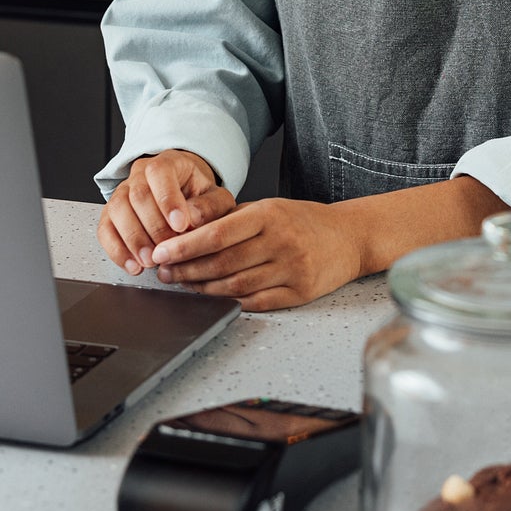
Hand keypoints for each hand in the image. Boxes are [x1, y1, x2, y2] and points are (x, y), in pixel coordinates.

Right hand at [97, 150, 236, 276]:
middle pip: (138, 195)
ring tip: (150, 261)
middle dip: (153, 227)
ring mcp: (122, 192)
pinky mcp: (111, 214)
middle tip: (167, 250)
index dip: (168, 200)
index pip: (160, 172)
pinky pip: (105, 229)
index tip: (181, 225)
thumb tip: (193, 219)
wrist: (184, 193)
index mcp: (168, 162)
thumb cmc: (199, 196)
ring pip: (118, 210)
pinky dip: (117, 250)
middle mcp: (140, 174)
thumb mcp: (215, 197)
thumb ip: (209, 206)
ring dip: (133, 240)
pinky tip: (132, 265)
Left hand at [149, 197, 363, 311]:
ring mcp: (292, 269)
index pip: (218, 234)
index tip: (161, 252)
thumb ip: (232, 219)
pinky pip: (257, 302)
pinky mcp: (300, 293)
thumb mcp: (269, 207)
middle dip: (187, 270)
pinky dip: (230, 302)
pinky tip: (212, 299)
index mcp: (269, 215)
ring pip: (236, 286)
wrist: (349, 237)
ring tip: (183, 285)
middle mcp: (281, 242)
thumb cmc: (303, 220)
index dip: (185, 246)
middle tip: (164, 272)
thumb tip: (186, 230)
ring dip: (203, 289)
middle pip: (223, 262)